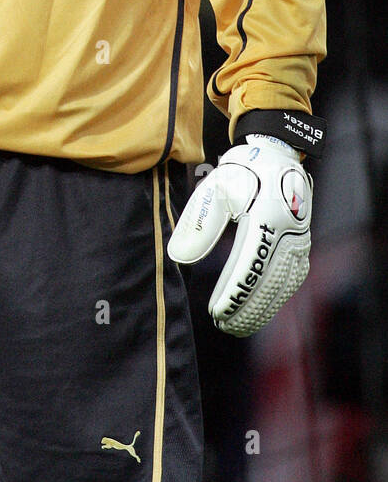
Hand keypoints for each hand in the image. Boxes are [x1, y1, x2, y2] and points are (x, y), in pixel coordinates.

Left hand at [167, 136, 311, 336]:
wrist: (279, 154)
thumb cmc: (242, 170)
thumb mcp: (215, 188)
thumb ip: (199, 223)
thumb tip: (179, 256)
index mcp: (266, 218)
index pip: (249, 265)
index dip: (234, 293)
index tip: (217, 312)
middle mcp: (288, 232)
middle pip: (268, 281)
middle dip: (246, 308)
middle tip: (224, 326)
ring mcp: (299, 238)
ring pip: (282, 284)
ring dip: (262, 308)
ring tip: (240, 325)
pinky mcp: (302, 242)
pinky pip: (292, 277)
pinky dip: (277, 296)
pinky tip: (262, 308)